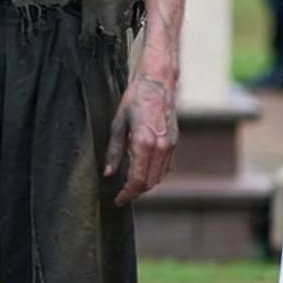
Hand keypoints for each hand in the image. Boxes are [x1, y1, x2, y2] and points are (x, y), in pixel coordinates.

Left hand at [104, 66, 178, 205]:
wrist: (158, 83)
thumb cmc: (135, 99)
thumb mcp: (117, 124)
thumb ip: (113, 151)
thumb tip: (108, 172)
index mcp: (144, 143)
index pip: (137, 179)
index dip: (127, 193)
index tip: (118, 199)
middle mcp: (160, 148)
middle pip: (150, 182)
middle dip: (135, 192)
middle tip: (122, 195)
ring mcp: (170, 146)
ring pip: (159, 176)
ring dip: (146, 185)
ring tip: (130, 186)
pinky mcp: (174, 142)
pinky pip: (166, 167)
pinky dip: (155, 174)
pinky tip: (143, 172)